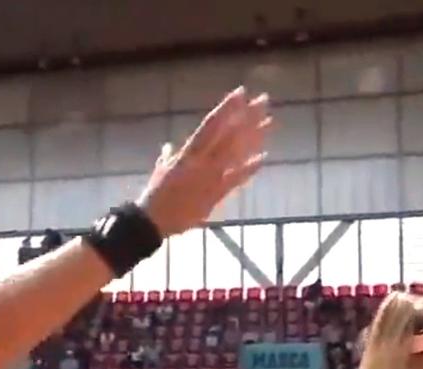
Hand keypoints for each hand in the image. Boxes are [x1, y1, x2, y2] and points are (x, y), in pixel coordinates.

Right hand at [137, 87, 271, 236]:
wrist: (153, 220)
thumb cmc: (155, 195)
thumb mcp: (161, 171)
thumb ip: (168, 157)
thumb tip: (168, 147)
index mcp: (188, 152)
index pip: (211, 123)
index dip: (227, 107)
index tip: (240, 92)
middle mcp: (202, 161)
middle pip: (229, 133)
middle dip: (247, 116)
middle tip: (263, 100)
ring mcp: (211, 176)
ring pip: (236, 152)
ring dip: (254, 136)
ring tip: (269, 122)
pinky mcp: (216, 193)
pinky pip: (236, 178)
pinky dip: (249, 168)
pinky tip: (263, 156)